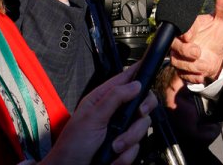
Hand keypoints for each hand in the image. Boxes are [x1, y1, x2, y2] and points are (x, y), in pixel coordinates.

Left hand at [41, 64, 157, 164]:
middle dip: (142, 111)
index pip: (126, 79)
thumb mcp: (91, 118)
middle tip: (139, 113)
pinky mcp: (125, 148)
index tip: (149, 66)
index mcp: (104, 99)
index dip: (139, 71)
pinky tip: (113, 158)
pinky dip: (125, 156)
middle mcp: (116, 112)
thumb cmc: (73, 145)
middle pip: (143, 102)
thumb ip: (114, 98)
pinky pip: (137, 148)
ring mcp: (122, 130)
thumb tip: (136, 83)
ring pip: (142, 127)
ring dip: (128, 140)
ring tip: (113, 148)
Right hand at [164, 0, 222, 106]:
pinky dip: (193, 76)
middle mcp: (180, 40)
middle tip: (198, 52)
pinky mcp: (181, 69)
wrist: (218, 55)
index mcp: (188, 26)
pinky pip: (182, 75)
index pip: (181, 27)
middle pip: (174, 46)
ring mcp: (179, 55)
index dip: (184, 32)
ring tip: (204, 64)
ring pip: (178, 62)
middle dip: (185, 51)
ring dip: (192, 66)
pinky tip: (202, 73)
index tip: (189, 36)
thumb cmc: (217, 34)